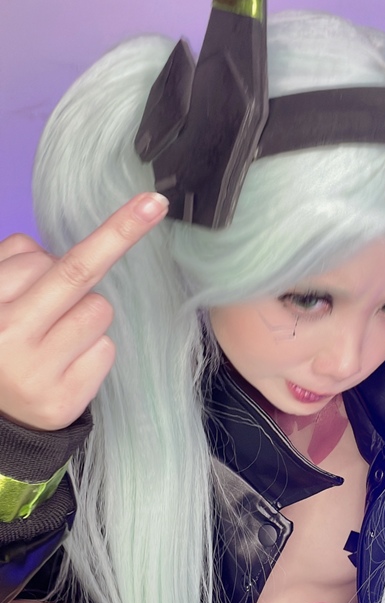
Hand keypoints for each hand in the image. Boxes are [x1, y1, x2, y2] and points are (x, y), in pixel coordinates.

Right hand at [0, 193, 168, 430]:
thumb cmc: (1, 343)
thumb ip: (15, 264)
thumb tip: (67, 245)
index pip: (36, 256)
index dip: (95, 233)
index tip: (143, 203)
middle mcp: (6, 335)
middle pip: (76, 275)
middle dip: (120, 234)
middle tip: (152, 205)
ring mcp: (36, 371)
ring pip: (97, 311)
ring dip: (87, 314)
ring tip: (58, 335)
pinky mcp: (62, 399)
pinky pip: (104, 349)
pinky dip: (94, 350)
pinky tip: (68, 363)